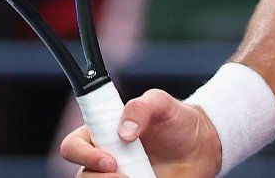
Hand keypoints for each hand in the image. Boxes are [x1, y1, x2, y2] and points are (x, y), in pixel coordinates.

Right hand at [59, 88, 222, 177]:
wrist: (202, 146)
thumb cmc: (176, 121)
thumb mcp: (161, 103)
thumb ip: (140, 107)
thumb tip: (124, 131)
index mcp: (101, 134)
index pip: (72, 147)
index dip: (83, 155)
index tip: (110, 161)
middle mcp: (103, 160)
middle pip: (82, 176)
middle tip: (125, 176)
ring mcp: (117, 177)